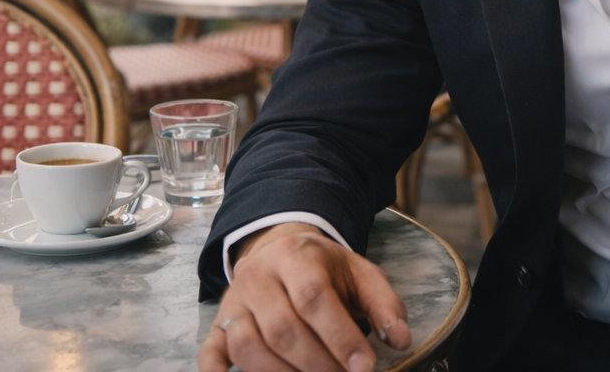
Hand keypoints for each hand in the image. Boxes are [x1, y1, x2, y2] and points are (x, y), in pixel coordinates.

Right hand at [200, 223, 410, 371]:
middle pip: (283, 329)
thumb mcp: (360, 274)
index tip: (364, 367)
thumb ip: (384, 304)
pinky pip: (209, 355)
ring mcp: (233, 303)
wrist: (280, 249)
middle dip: (318, 364)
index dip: (340, 337)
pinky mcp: (217, 326)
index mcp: (297, 255)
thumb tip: (401, 340)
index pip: (314, 298)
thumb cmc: (326, 269)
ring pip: (248, 347)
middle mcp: (258, 275)